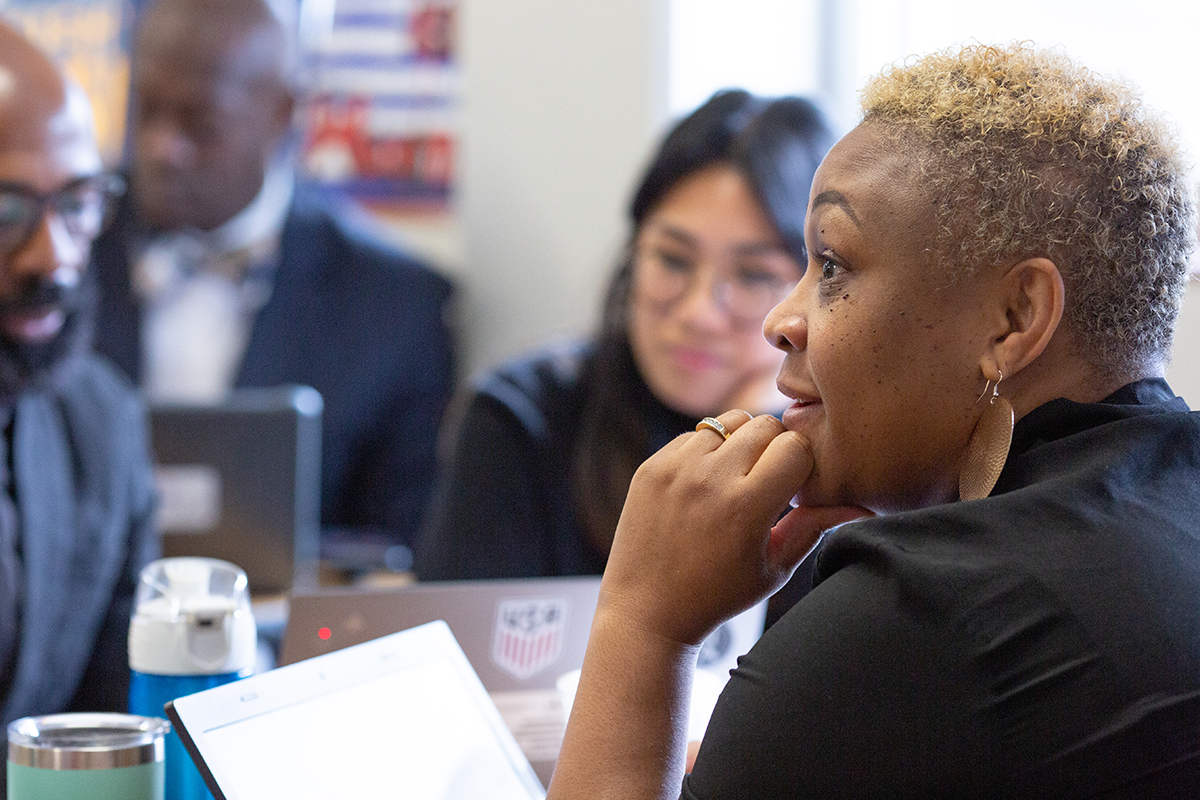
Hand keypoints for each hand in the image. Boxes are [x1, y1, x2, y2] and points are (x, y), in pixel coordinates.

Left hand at [599, 410, 869, 647]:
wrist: (647, 610)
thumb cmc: (719, 594)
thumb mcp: (775, 568)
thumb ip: (814, 526)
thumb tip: (863, 504)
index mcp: (747, 507)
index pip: (796, 446)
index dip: (802, 464)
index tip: (794, 487)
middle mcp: (709, 480)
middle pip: (765, 424)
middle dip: (775, 447)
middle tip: (768, 479)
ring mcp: (676, 469)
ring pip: (729, 422)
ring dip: (740, 442)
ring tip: (736, 478)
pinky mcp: (652, 466)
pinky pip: (694, 434)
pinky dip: (707, 450)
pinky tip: (705, 483)